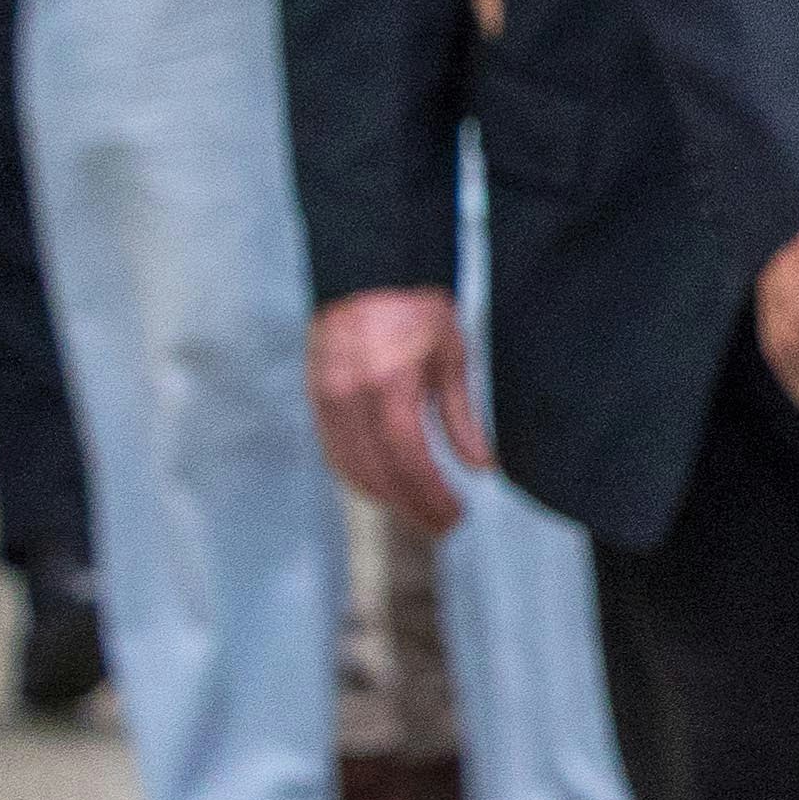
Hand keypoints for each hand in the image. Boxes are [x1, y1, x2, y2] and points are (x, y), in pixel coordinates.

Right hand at [309, 290, 491, 533]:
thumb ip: (462, 418)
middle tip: (445, 525)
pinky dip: (359, 477)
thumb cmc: (419, 312)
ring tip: (421, 513)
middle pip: (379, 471)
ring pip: (350, 467)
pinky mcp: (316, 399)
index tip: (456, 516)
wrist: (368, 274)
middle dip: (412, 505)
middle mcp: (351, 396)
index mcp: (390, 384)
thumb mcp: (453, 358)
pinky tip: (386, 490)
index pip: (408, 457)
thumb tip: (482, 469)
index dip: (431, 494)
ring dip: (385, 498)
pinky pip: (334, 451)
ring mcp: (327, 398)